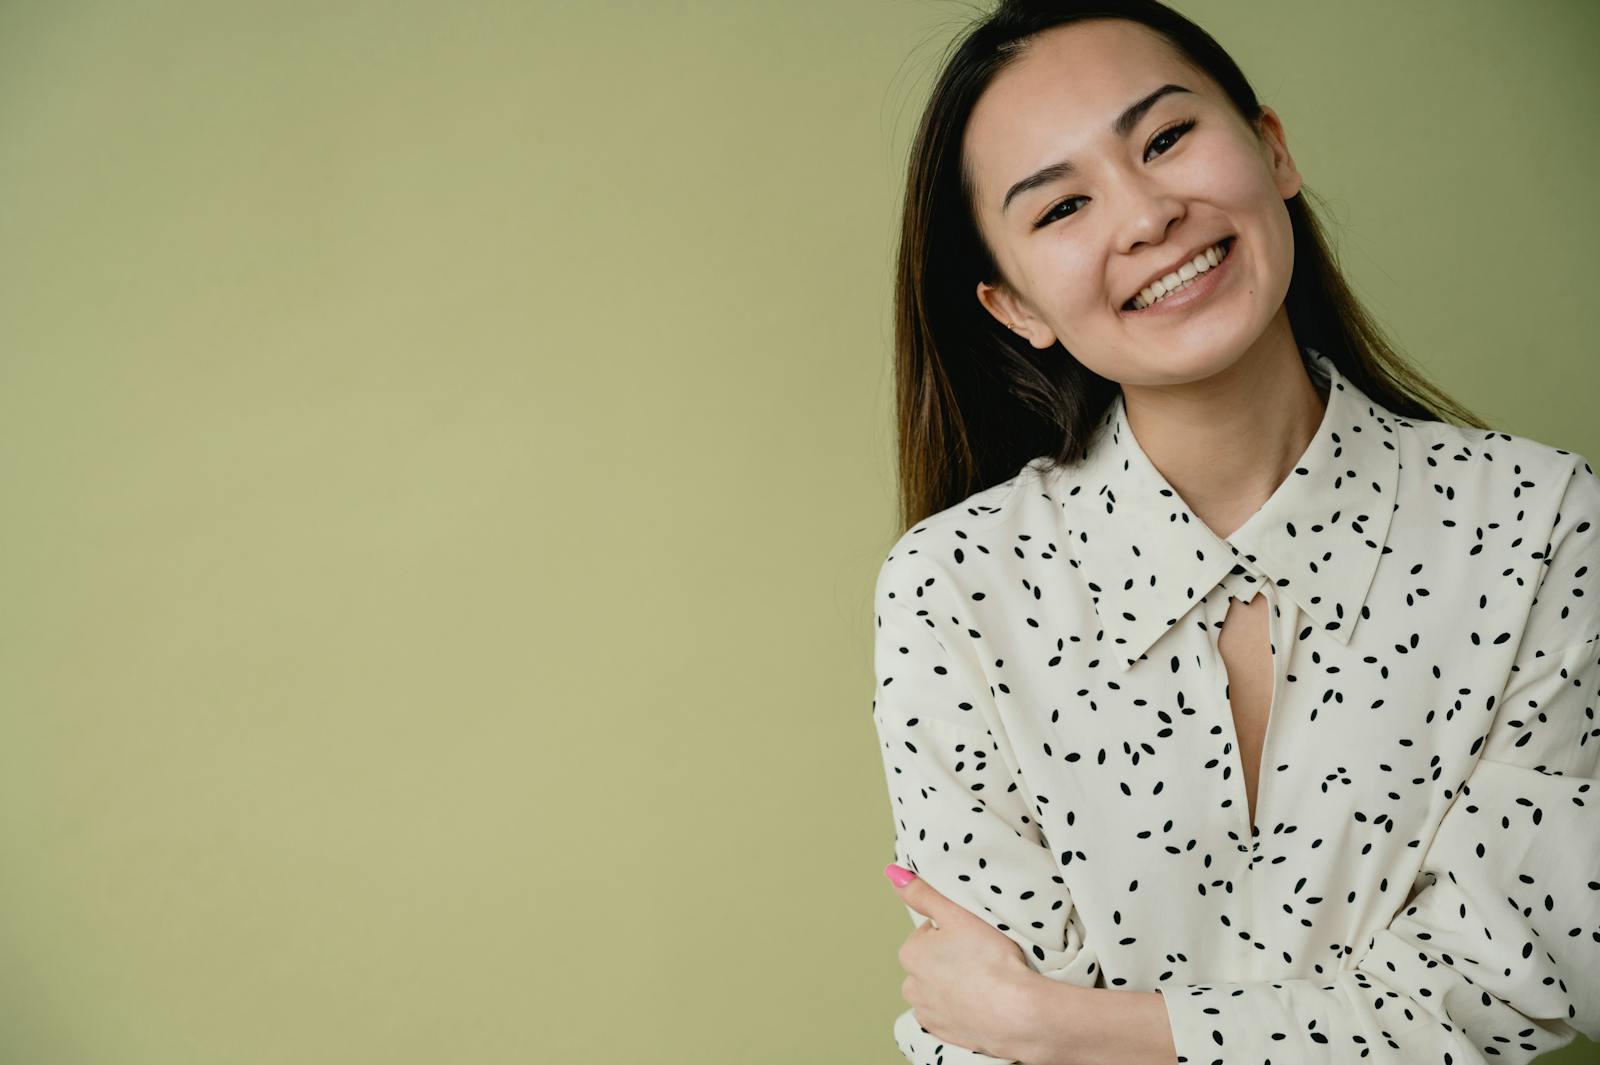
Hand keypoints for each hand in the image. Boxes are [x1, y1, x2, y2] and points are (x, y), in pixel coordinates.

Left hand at [884, 862, 1040, 1059]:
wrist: (1016, 1012)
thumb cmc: (989, 959)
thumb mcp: (956, 914)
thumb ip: (923, 893)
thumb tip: (893, 873)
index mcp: (910, 954)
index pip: (931, 932)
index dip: (956, 930)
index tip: (975, 937)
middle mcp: (911, 986)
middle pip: (934, 962)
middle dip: (952, 958)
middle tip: (982, 958)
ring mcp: (928, 1013)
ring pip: (940, 989)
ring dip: (956, 985)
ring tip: (984, 981)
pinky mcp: (945, 1035)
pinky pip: (949, 1015)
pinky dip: (962, 1009)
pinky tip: (981, 1003)